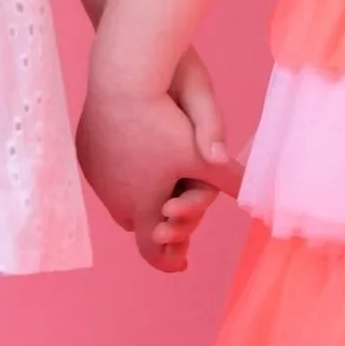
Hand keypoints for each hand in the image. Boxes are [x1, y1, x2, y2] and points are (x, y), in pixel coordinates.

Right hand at [81, 68, 234, 264]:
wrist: (122, 82)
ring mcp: (96, 175)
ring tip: (153, 190)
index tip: (181, 263)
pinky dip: (120, 172)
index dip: (166, 260)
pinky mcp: (86, 152)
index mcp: (142, 207)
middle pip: (135, 222)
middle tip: (170, 223)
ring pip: (117, 197)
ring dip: (135, 196)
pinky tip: (132, 161)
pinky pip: (104, 173)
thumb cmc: (164, 122)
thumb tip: (258, 196)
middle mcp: (114, 198)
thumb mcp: (202, 154)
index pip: (150, 250)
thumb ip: (230, 178)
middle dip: (154, 223)